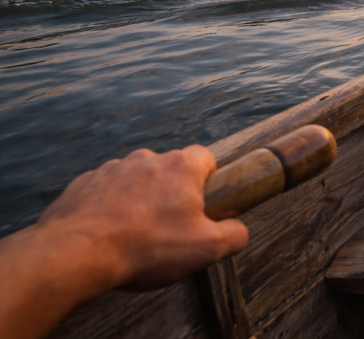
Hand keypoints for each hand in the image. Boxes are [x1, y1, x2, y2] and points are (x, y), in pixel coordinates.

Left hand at [37, 145, 248, 289]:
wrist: (75, 254)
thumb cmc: (146, 247)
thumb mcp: (206, 249)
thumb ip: (234, 235)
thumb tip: (238, 230)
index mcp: (181, 167)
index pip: (206, 158)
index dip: (209, 181)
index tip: (203, 205)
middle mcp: (147, 158)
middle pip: (170, 170)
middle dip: (172, 195)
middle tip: (169, 228)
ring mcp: (112, 168)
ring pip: (136, 180)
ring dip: (139, 200)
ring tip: (134, 235)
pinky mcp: (84, 183)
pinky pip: (105, 191)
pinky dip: (110, 207)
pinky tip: (108, 234)